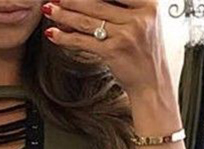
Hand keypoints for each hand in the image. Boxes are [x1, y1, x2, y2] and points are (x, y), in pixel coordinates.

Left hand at [42, 0, 166, 96]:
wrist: (153, 86)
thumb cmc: (146, 55)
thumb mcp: (144, 23)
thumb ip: (125, 7)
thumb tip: (87, 1)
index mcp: (149, 5)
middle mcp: (140, 17)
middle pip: (96, 2)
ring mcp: (127, 35)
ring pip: (87, 20)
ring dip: (64, 14)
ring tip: (50, 10)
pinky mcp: (115, 52)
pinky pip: (84, 41)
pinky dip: (66, 37)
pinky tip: (54, 34)